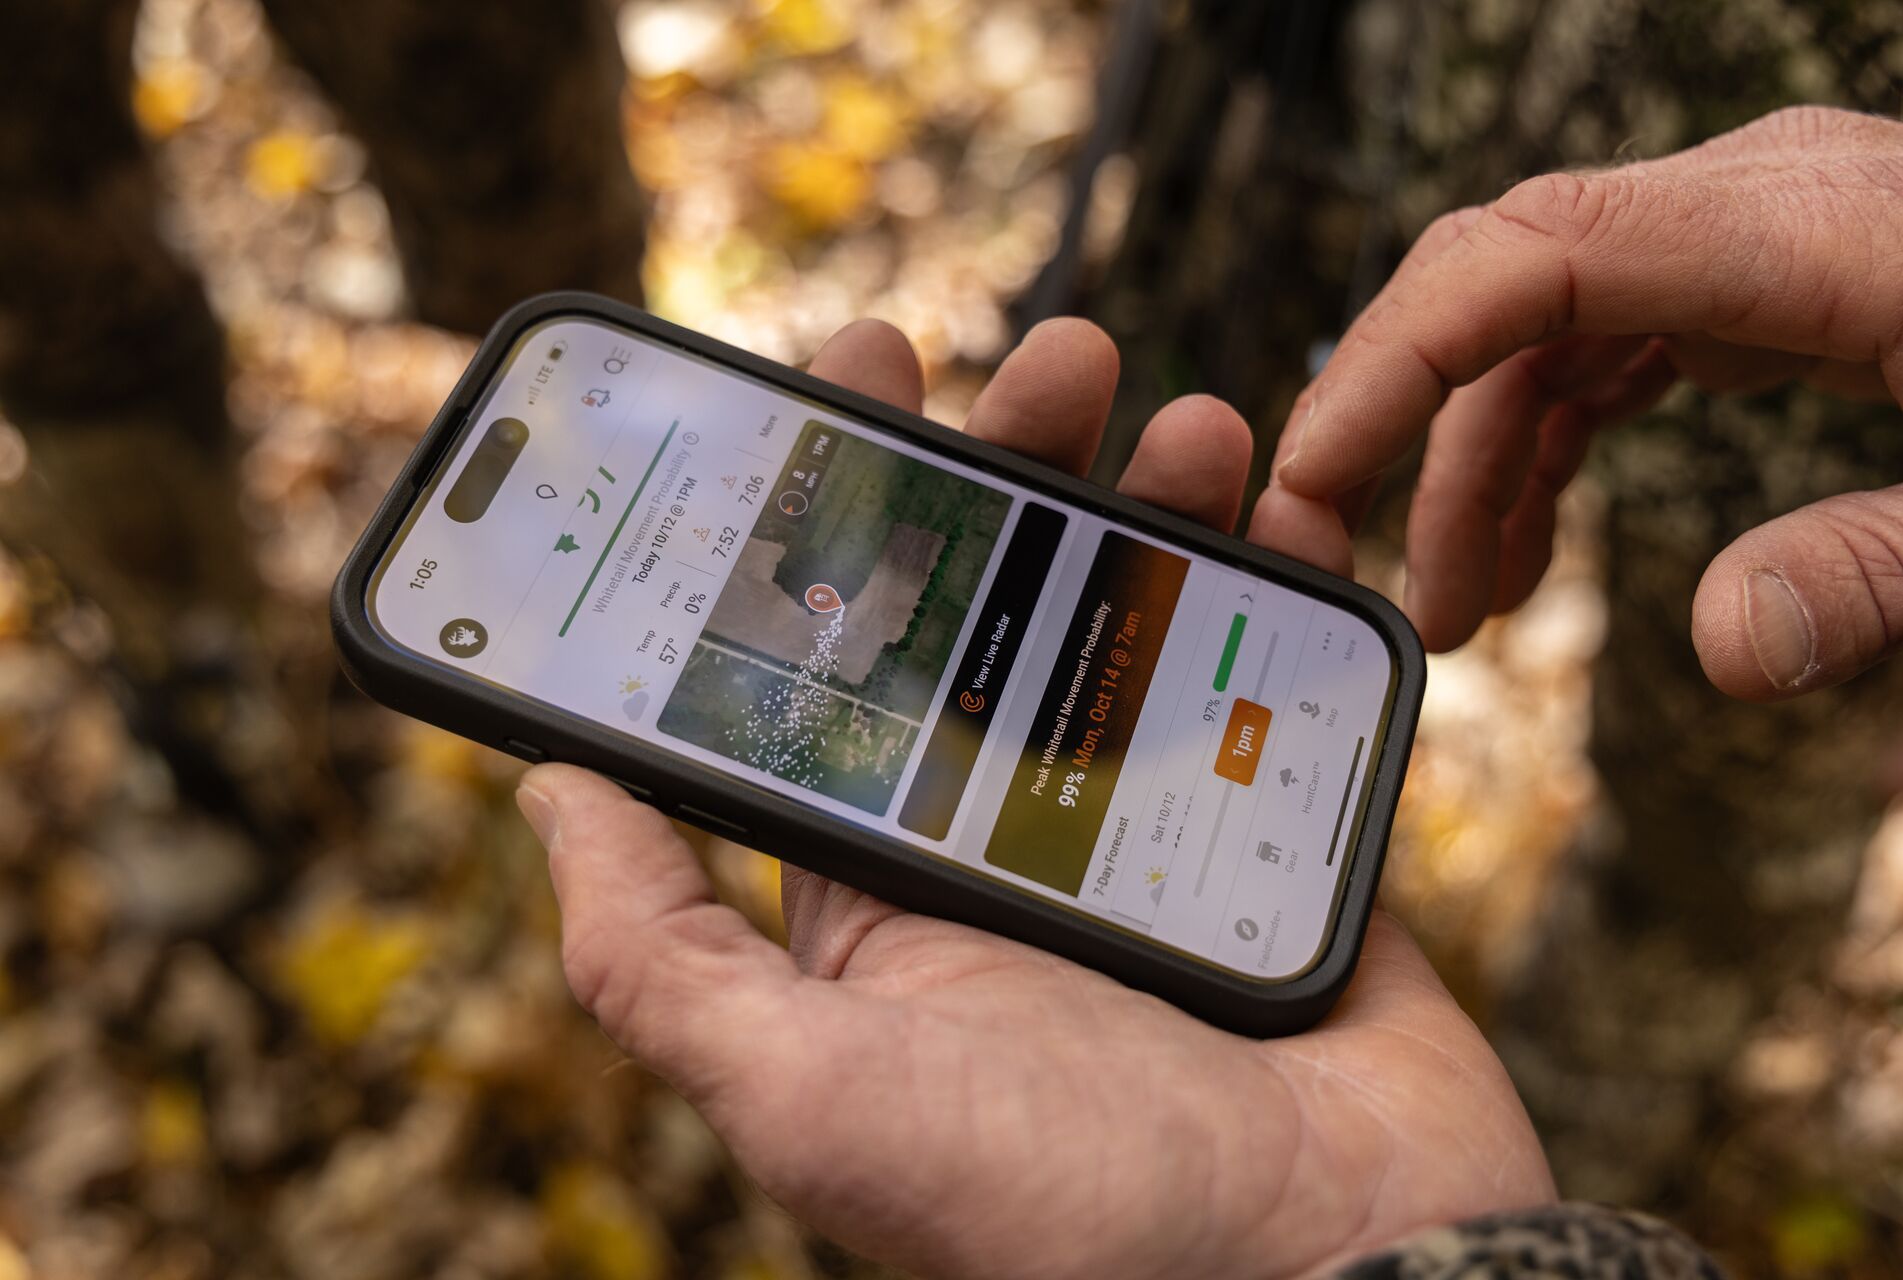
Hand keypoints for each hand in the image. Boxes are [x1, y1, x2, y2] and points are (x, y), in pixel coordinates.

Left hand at [518, 318, 1552, 1279]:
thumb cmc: (1059, 1223)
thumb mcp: (808, 1096)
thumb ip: (663, 954)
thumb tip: (548, 789)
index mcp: (883, 881)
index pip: (832, 665)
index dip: (827, 524)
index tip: (837, 389)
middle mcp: (1007, 835)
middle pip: (994, 605)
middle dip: (1003, 468)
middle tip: (1030, 359)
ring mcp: (1155, 822)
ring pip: (1137, 613)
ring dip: (1151, 493)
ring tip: (1171, 409)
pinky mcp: (1281, 825)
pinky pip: (1281, 667)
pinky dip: (1290, 570)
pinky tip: (1287, 489)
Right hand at [1265, 105, 1902, 700]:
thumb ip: (1886, 568)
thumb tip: (1718, 650)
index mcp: (1817, 230)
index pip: (1530, 257)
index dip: (1391, 361)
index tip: (1310, 481)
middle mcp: (1759, 203)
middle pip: (1504, 292)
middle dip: (1403, 433)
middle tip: (1340, 574)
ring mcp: (1754, 230)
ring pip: (1540, 330)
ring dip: (1476, 468)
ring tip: (1459, 615)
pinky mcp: (1760, 275)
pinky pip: (1602, 345)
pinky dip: (1545, 447)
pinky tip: (1529, 552)